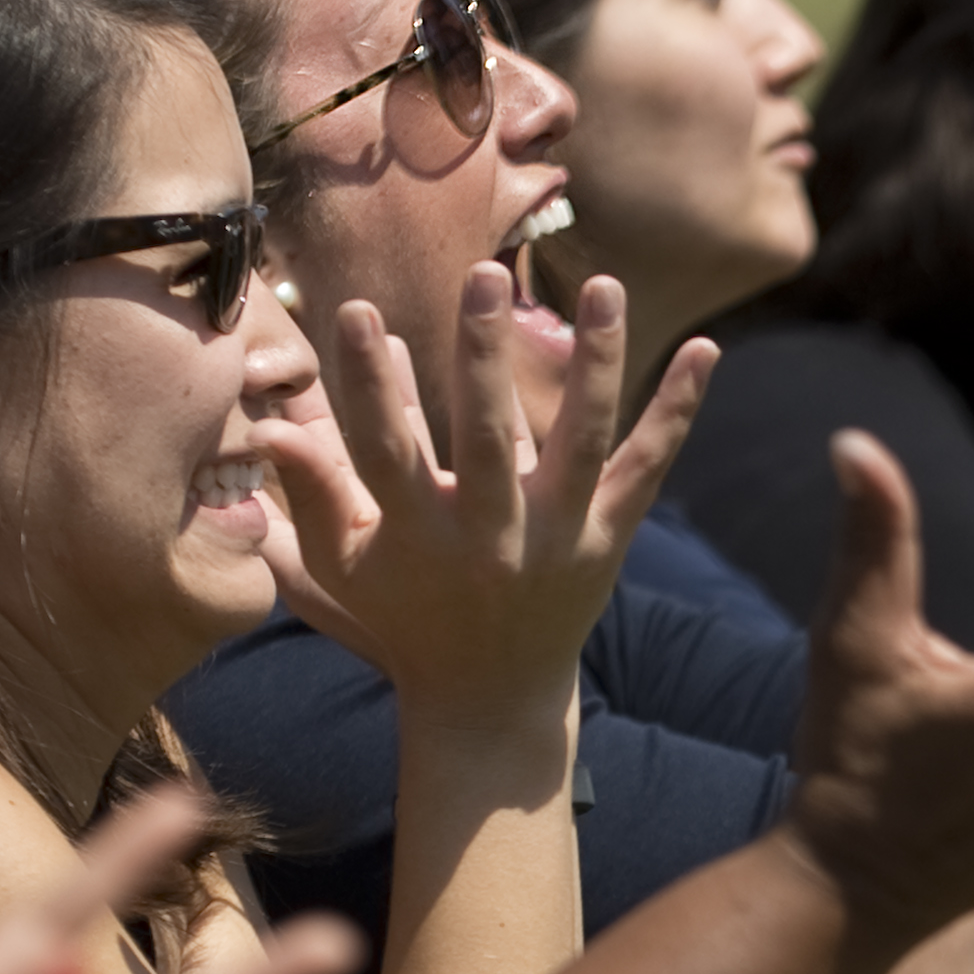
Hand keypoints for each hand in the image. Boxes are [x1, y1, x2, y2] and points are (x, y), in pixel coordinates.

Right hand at [257, 266, 714, 728]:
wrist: (489, 698)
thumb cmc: (402, 616)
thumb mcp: (341, 566)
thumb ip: (308, 492)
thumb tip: (268, 424)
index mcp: (417, 535)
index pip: (385, 448)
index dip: (367, 383)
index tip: (354, 310)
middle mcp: (490, 536)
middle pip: (488, 438)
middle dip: (482, 357)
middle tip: (482, 276)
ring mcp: (557, 537)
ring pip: (582, 443)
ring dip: (597, 363)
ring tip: (604, 286)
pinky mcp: (607, 539)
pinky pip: (647, 468)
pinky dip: (677, 411)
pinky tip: (705, 350)